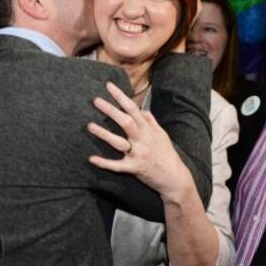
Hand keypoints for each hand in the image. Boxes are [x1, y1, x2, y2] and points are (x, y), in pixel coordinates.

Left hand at [87, 82, 194, 198]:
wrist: (175, 179)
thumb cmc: (167, 154)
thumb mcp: (161, 135)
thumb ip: (151, 121)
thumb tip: (141, 110)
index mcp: (148, 129)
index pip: (133, 108)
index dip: (120, 96)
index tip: (108, 86)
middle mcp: (143, 140)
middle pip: (125, 121)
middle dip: (111, 110)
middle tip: (96, 100)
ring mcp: (138, 154)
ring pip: (119, 142)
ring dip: (104, 134)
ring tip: (89, 125)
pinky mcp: (134, 168)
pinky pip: (117, 166)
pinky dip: (104, 163)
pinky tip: (91, 158)